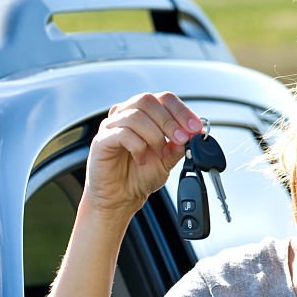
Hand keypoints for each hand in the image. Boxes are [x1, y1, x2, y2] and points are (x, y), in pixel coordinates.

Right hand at [84, 92, 202, 217]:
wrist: (120, 198)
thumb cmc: (140, 175)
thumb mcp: (168, 159)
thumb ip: (179, 145)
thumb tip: (195, 133)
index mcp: (144, 114)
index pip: (164, 99)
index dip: (182, 111)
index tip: (195, 127)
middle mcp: (126, 114)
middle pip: (148, 100)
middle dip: (169, 120)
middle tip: (181, 139)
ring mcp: (111, 126)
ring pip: (135, 115)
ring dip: (154, 135)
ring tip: (160, 153)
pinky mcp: (101, 140)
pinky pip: (121, 133)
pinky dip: (138, 146)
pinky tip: (142, 159)